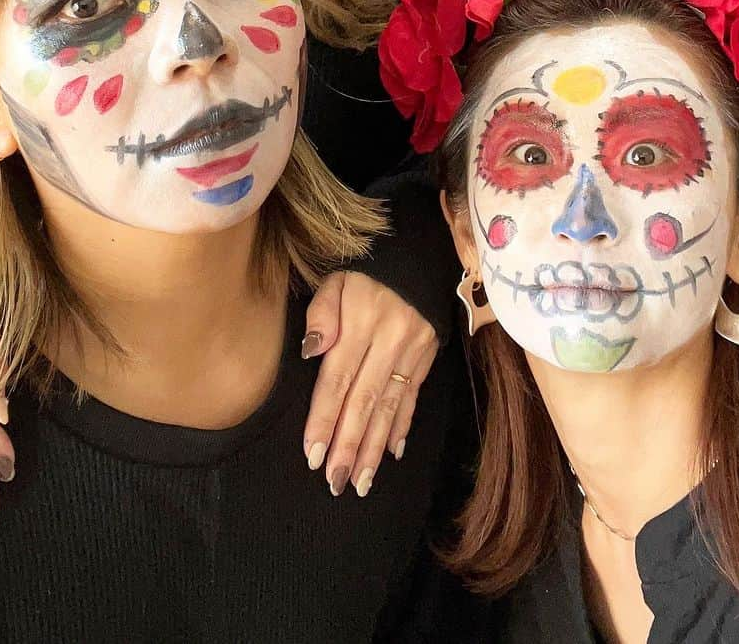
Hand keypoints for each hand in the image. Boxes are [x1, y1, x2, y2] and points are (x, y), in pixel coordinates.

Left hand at [301, 272, 437, 499]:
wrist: (415, 258)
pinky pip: (413, 396)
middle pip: (365, 400)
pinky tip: (392, 453)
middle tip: (336, 481)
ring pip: (390, 405)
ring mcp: (412, 350)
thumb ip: (321, 313)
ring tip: (362, 480)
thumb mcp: (335, 280)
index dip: (324, 419)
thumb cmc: (363, 274)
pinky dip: (401, 426)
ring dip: (375, 446)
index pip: (338, 379)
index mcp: (361, 322)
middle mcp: (389, 340)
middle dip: (349, 445)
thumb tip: (311, 352)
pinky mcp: (427, 356)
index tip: (312, 454)